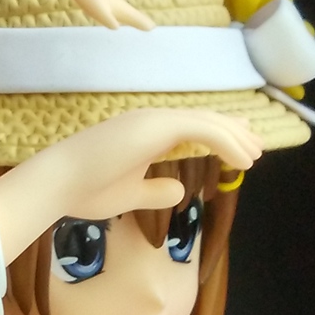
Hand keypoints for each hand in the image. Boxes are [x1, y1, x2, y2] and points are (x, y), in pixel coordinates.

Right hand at [36, 108, 262, 223]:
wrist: (58, 185)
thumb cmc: (85, 190)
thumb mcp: (129, 195)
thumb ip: (155, 190)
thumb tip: (180, 189)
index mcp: (144, 133)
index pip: (189, 127)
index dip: (218, 134)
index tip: (240, 146)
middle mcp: (151, 121)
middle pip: (203, 120)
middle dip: (232, 131)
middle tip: (256, 145)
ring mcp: (153, 120)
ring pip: (206, 122)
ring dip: (235, 137)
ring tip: (255, 154)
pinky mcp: (155, 127)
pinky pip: (202, 129)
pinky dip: (227, 142)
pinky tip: (244, 159)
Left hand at [79, 0, 155, 31]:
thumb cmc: (91, 1)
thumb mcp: (100, 13)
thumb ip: (109, 21)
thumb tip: (116, 27)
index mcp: (121, 9)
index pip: (136, 18)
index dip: (144, 23)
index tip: (153, 28)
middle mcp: (121, 7)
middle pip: (135, 16)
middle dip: (143, 21)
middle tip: (153, 28)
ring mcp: (116, 5)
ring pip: (130, 13)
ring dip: (137, 19)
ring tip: (144, 25)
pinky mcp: (109, 5)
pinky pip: (122, 13)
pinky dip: (127, 17)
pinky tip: (123, 20)